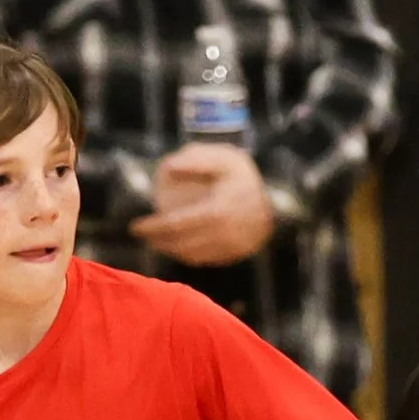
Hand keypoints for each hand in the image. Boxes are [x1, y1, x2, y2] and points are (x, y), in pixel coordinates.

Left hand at [129, 144, 277, 266]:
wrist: (283, 203)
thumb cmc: (248, 178)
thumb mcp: (225, 159)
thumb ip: (196, 160)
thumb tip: (166, 166)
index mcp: (216, 212)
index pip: (175, 224)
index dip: (152, 227)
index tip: (135, 226)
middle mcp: (221, 235)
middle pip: (179, 244)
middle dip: (156, 241)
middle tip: (141, 235)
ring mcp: (228, 249)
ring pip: (189, 255)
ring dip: (168, 250)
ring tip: (155, 241)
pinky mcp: (233, 256)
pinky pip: (203, 260)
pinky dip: (185, 255)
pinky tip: (176, 246)